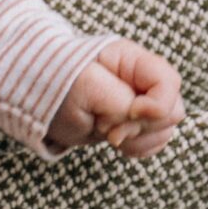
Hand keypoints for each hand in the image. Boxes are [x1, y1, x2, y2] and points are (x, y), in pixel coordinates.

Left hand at [43, 39, 183, 159]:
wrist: (35, 99)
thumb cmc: (55, 84)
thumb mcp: (85, 88)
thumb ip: (120, 101)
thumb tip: (142, 117)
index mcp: (131, 61)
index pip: (168, 82)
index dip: (156, 104)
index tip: (130, 113)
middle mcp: (141, 81)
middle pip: (173, 110)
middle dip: (142, 126)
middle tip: (108, 130)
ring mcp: (140, 104)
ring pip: (165, 130)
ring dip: (138, 139)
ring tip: (105, 133)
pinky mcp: (133, 125)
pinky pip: (154, 142)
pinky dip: (137, 147)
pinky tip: (114, 142)